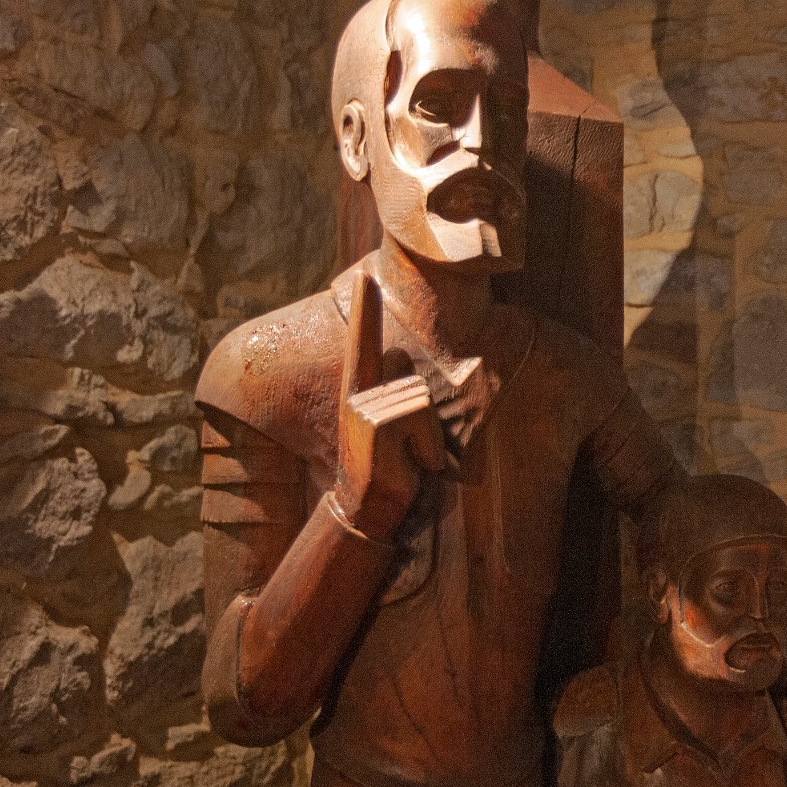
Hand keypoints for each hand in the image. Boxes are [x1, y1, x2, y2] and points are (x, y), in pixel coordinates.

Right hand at [331, 269, 444, 540]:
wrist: (369, 507)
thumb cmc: (393, 468)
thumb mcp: (400, 427)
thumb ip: (401, 392)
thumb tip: (398, 351)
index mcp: (364, 392)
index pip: (363, 345)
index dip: (365, 311)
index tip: (363, 279)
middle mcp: (358, 394)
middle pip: (419, 386)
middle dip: (428, 425)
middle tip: (407, 452)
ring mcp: (362, 408)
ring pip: (422, 402)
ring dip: (426, 439)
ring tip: (405, 458)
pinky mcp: (374, 422)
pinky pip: (420, 418)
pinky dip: (425, 447)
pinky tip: (406, 464)